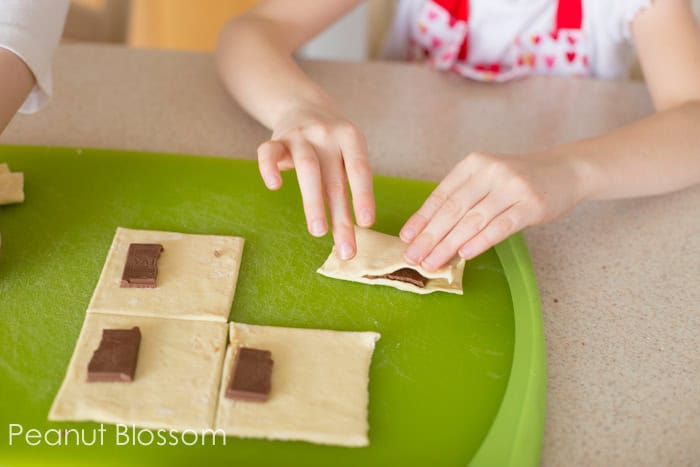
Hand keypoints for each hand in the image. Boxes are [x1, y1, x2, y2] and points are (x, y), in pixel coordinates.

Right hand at [257, 104, 374, 258]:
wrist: (302, 102)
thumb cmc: (331, 140)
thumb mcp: (347, 150)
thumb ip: (347, 181)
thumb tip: (354, 227)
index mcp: (350, 138)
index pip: (359, 170)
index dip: (363, 197)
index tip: (366, 224)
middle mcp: (326, 135)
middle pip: (334, 179)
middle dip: (340, 217)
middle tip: (346, 249)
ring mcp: (299, 136)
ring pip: (307, 168)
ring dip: (313, 203)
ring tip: (318, 232)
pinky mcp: (276, 139)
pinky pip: (269, 152)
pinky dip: (269, 168)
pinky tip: (275, 185)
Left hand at [400, 151, 584, 270]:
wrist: (565, 170)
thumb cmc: (519, 179)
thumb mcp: (488, 177)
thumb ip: (464, 197)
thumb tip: (431, 231)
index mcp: (474, 164)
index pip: (441, 194)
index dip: (422, 218)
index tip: (406, 238)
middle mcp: (490, 172)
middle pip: (453, 209)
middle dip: (430, 236)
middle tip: (413, 256)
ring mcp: (512, 187)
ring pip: (473, 221)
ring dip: (449, 245)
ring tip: (432, 262)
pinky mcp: (531, 205)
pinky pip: (501, 227)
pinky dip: (480, 242)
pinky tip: (465, 254)